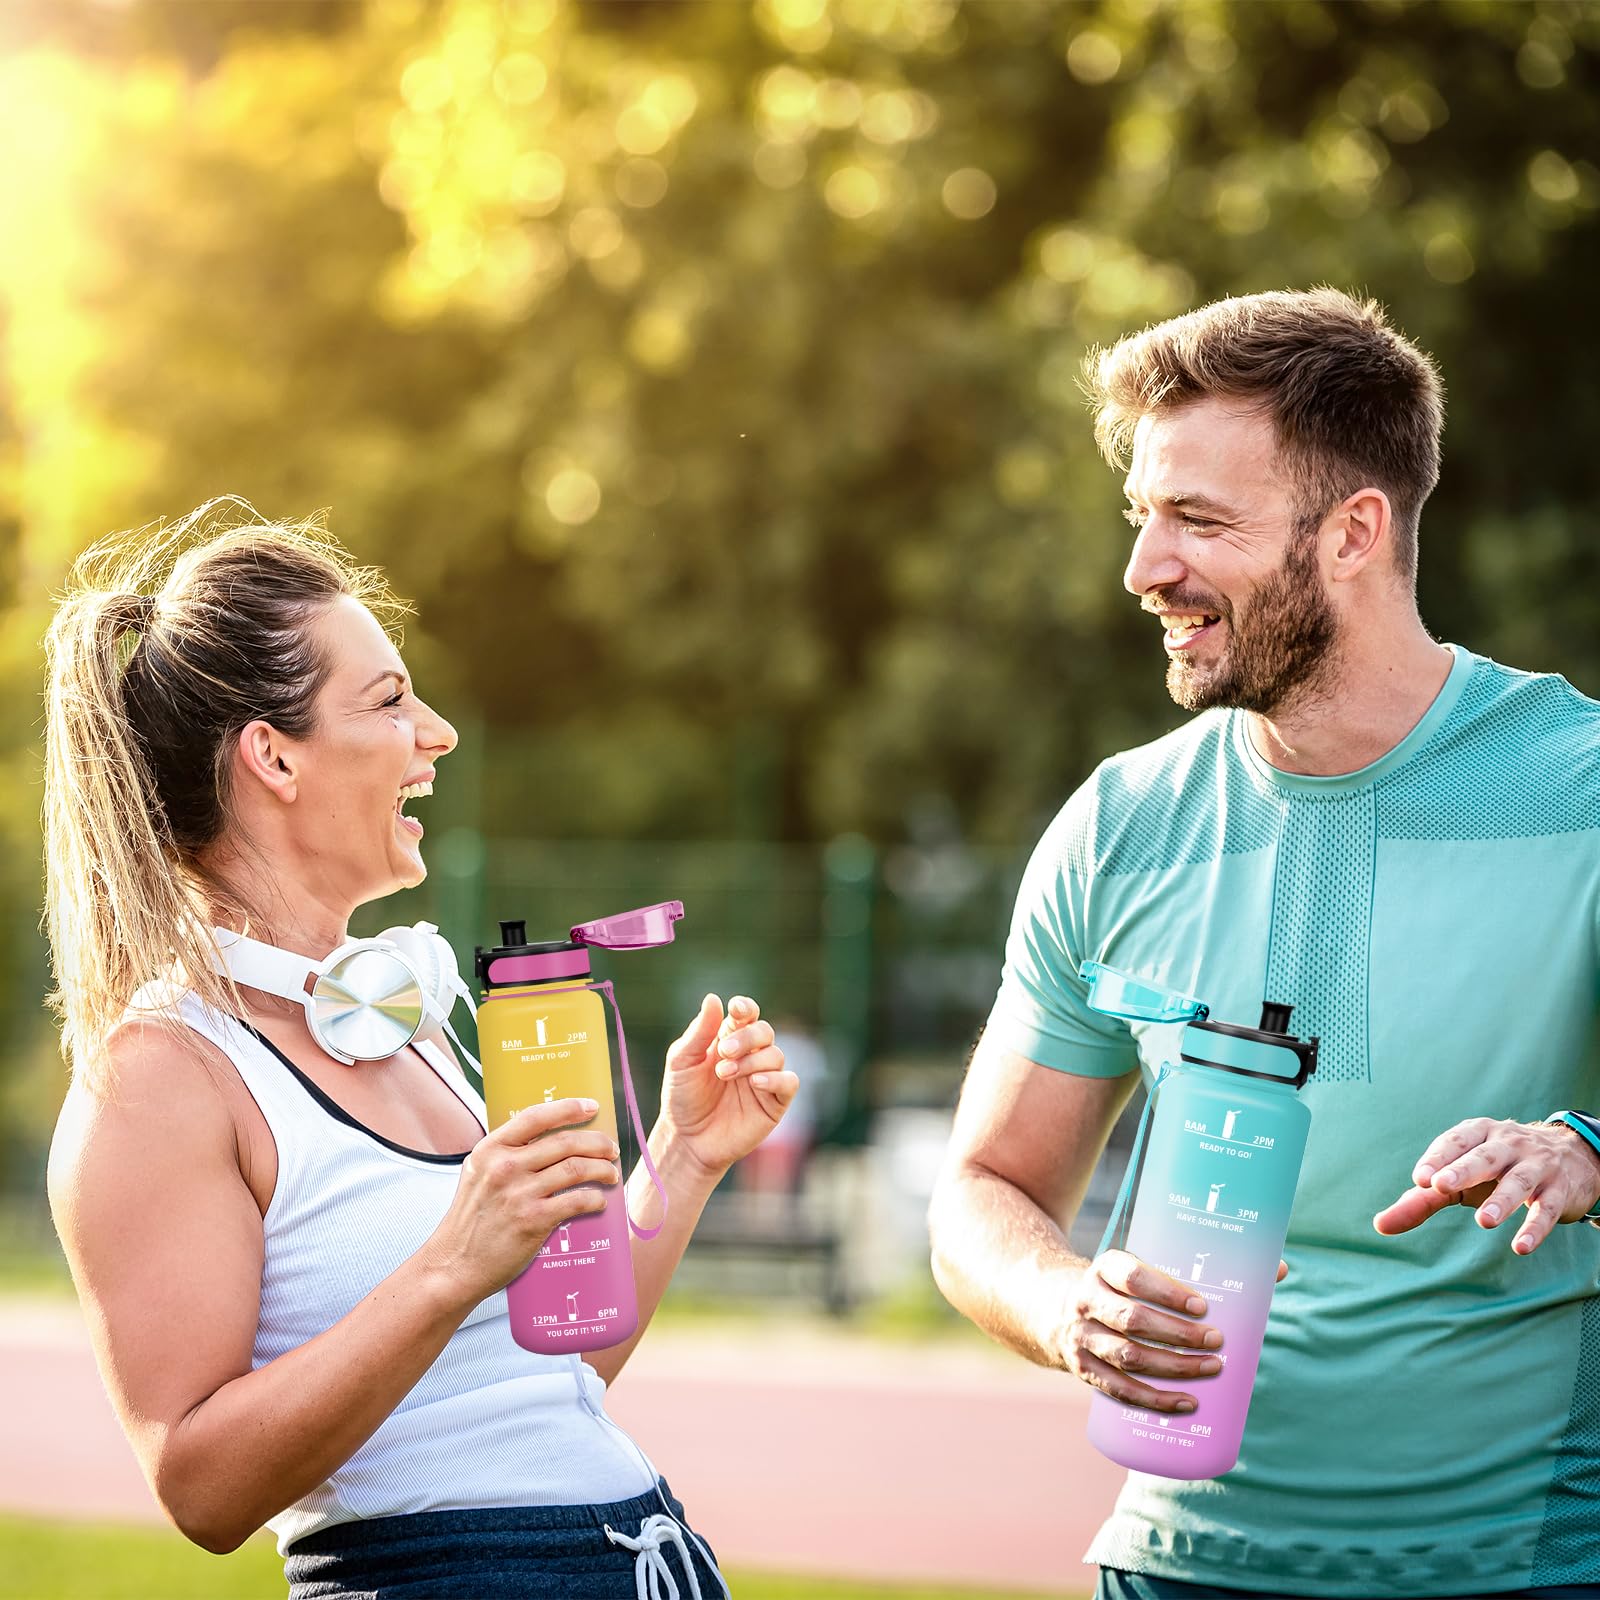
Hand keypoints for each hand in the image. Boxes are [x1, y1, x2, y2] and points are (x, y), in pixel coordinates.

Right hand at [423, 1098, 620, 1300]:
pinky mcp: (533, 1220)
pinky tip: (600, 1201)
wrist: (454, 1265)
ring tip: (611, 1174)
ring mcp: (520, 1193)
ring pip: (577, 1169)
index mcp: (490, 1149)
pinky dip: (595, 1199)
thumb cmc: (470, 1220)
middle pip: (565, 1142)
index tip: (592, 1107)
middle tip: (611, 1149)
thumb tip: (547, 1139)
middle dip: (597, 1143)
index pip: (536, 1117)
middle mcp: (505, 1167)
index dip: (569, 1108)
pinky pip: (577, 1201)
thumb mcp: (477, 1174)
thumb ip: (505, 1154)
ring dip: (602, 1170)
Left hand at [655, 995, 796, 1177]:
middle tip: (723, 1052)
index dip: (745, 1008)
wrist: (687, 1141)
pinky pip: (789, 1082)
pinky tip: (755, 1082)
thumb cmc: (682, 1099)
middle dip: (746, 1037)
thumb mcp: (682, 1061)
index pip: (746, 1015)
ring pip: (776, 1054)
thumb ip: (699, 1032)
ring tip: (725, 1073)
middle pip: (764, 1031)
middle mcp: (750, 1055)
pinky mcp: (775, 1102)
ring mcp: (765, 1078)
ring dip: (752, 1060)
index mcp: (728, 1039)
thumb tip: (713, 998)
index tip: (736, 1010)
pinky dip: (776, 1078)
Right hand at [1058, 1250, 1289, 1411]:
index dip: (1166, 1291)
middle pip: (1132, 1320)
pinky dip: (1153, 1400)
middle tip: (1217, 1341)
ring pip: (1127, 1356)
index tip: (1202, 1305)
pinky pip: (1118, 1389)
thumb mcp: (1143, 1267)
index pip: (1131, 1276)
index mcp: (1105, 1267)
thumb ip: (1202, 1268)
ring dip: (1172, 1368)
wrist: (1054, 1308)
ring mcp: (1082, 1337)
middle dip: (1178, 1335)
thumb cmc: (1123, 1288)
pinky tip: (1186, 1403)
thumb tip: (1279, 1269)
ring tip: (1212, 1369)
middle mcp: (1087, 1300)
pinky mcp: (1083, 1369)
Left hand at [1373, 1116, 1599, 1254]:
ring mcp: (1537, 1166)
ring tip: (1483, 1222)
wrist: (1570, 1157)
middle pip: (1485, 1157)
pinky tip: (1520, 1246)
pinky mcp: (1560, 1191)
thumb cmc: (1497, 1169)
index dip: (1437, 1158)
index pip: (1455, 1141)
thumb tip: (1380, 1226)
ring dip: (1501, 1201)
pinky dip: (1535, 1227)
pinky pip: (1547, 1209)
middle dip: (1462, 1170)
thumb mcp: (1460, 1177)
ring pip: (1518, 1182)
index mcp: (1478, 1133)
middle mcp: (1508, 1144)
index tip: (1419, 1179)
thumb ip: (1422, 1199)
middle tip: (1440, 1186)